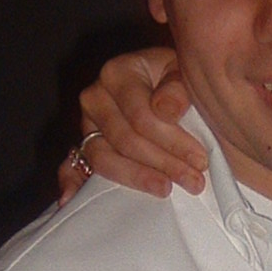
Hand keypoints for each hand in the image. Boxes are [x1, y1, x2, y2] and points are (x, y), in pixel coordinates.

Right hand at [56, 49, 204, 203]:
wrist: (165, 84)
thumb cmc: (177, 79)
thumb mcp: (184, 71)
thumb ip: (178, 87)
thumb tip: (166, 110)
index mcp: (118, 73)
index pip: (142, 116)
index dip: (173, 142)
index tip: (200, 161)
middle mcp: (95, 96)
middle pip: (125, 140)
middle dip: (163, 163)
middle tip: (194, 182)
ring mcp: (86, 122)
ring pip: (103, 157)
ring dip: (135, 178)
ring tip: (165, 189)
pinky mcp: (82, 144)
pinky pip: (72, 166)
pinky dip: (71, 182)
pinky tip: (71, 199)